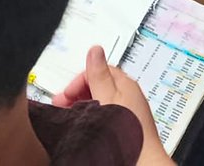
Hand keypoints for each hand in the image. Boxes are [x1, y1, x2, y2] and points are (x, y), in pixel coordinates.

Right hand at [53, 45, 172, 165]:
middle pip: (99, 85)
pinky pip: (105, 115)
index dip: (78, 81)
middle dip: (78, 93)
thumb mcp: (106, 98)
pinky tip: (85, 127)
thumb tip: (95, 50)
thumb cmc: (127, 133)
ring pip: (101, 100)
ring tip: (71, 118)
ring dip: (83, 105)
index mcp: (125, 84)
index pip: (98, 69)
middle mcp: (128, 95)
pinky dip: (92, 117)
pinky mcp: (125, 126)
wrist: (140, 161)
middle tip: (63, 106)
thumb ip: (99, 75)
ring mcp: (127, 112)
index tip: (65, 95)